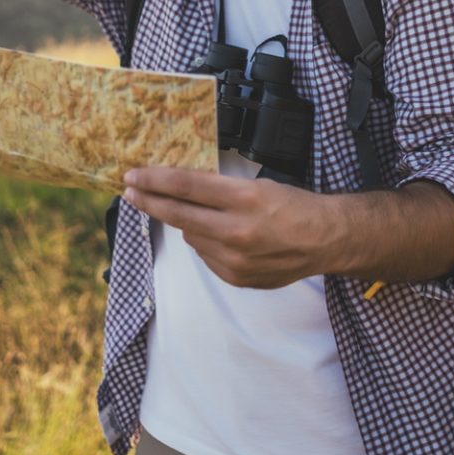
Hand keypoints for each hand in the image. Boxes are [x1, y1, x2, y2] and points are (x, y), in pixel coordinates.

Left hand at [123, 166, 333, 288]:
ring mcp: (235, 258)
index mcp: (244, 198)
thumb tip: (179, 189)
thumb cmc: (293, 206)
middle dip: (149, 201)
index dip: (155, 180)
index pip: (186, 186)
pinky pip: (205, 256)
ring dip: (189, 223)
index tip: (133, 176)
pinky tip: (225, 237)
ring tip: (214, 217)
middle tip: (129, 191)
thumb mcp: (257, 185)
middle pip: (178, 213)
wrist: (324, 240)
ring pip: (190, 235)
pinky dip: (207, 243)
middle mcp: (237, 230)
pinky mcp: (236, 277)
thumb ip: (218, 190)